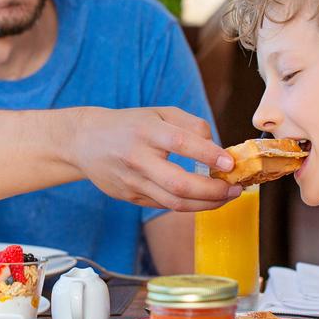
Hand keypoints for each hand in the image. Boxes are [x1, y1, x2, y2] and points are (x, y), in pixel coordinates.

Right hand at [71, 106, 237, 210]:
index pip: (181, 143)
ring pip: (173, 202)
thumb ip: (190, 124)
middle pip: (178, 183)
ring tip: (226, 198)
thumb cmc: (129, 125)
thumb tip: (218, 148)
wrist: (84, 141)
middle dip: (212, 191)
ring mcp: (132, 181)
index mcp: (145, 130)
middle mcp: (137, 157)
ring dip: (206, 204)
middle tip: (234, 189)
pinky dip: (188, 205)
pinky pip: (164, 205)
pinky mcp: (129, 197)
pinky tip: (204, 199)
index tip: (230, 163)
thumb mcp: (158, 112)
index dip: (208, 155)